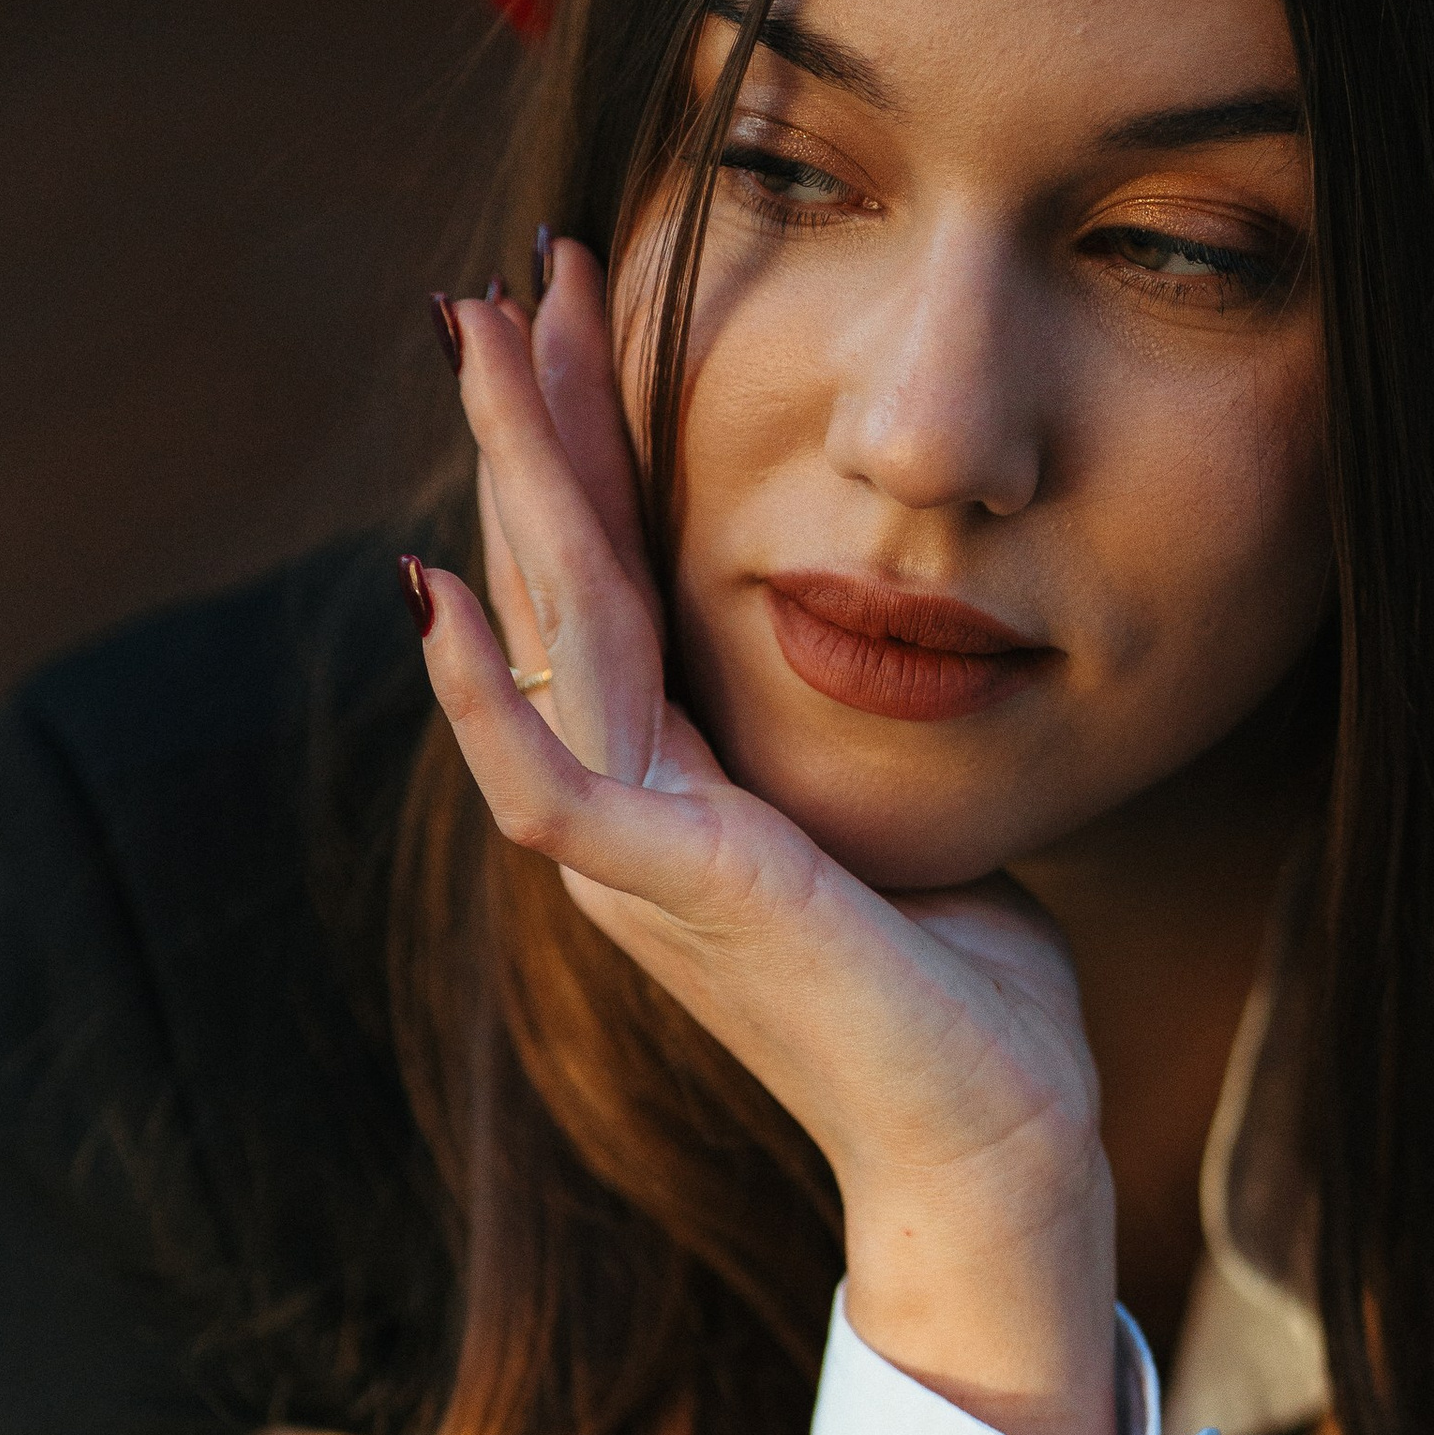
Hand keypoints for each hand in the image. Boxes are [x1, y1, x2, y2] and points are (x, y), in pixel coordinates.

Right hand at [427, 256, 1119, 1434]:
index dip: (591, 454)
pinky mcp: (670, 897)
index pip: (611, 590)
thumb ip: (843, 749)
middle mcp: (630, 819)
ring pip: (543, 636)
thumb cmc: (973, 1010)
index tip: (584, 319)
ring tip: (486, 342)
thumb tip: (885, 649)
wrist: (990, 1154)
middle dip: (533, 423)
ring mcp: (637, 860)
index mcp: (677, 797)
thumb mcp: (901, 826)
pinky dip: (485, 686)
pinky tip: (443, 584)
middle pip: (555, 584)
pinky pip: (546, 776)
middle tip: (498, 280)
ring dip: (514, 481)